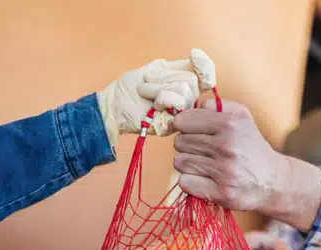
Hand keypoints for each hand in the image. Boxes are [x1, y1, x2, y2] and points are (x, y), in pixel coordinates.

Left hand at [97, 48, 215, 144]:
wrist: (113, 104)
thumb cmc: (131, 87)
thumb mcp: (158, 69)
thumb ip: (181, 64)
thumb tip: (198, 54)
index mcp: (186, 88)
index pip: (207, 76)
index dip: (205, 66)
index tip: (194, 55)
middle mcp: (188, 102)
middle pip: (192, 80)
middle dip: (165, 77)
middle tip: (147, 81)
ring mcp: (182, 115)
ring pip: (185, 89)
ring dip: (158, 86)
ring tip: (144, 91)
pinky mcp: (174, 125)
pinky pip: (178, 103)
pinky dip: (162, 97)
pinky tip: (152, 104)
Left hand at [172, 100, 287, 211]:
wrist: (273, 181)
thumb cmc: (252, 147)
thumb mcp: (242, 117)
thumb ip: (217, 106)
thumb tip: (194, 106)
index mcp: (230, 124)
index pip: (183, 121)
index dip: (184, 126)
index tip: (193, 132)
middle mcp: (227, 146)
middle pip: (179, 142)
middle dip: (187, 146)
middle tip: (203, 151)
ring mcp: (224, 171)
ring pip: (180, 162)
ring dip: (188, 164)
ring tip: (204, 165)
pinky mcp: (221, 193)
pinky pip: (185, 182)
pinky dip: (191, 182)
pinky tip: (205, 179)